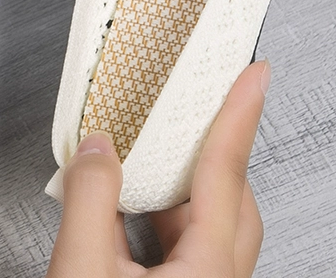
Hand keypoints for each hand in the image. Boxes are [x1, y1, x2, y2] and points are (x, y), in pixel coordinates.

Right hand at [47, 60, 270, 277]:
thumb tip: (97, 151)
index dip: (238, 114)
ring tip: (147, 157)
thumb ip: (90, 202)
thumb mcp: (82, 270)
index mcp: (207, 271)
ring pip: (204, 226)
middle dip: (212, 151)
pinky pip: (179, 250)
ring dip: (178, 190)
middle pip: (229, 199)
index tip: (253, 76)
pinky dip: (156, 219)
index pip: (227, 173)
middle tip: (198, 112)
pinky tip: (123, 208)